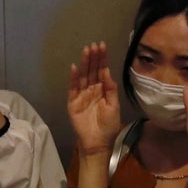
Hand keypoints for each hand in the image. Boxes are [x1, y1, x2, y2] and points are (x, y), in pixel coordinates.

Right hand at [65, 41, 121, 156]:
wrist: (98, 142)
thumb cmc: (109, 126)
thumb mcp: (114, 105)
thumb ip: (110, 88)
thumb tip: (106, 71)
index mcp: (103, 90)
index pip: (102, 71)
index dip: (102, 59)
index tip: (102, 46)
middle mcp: (92, 89)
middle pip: (92, 71)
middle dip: (93, 58)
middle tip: (94, 45)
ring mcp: (82, 95)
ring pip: (83, 76)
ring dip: (84, 64)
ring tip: (86, 51)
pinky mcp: (73, 102)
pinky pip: (73, 88)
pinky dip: (73, 78)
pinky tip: (74, 68)